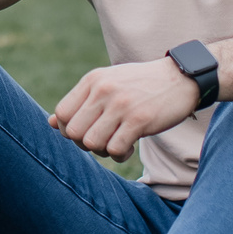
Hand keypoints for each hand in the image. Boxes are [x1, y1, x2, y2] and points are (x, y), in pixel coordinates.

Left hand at [49, 59, 200, 160]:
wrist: (181, 78)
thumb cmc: (141, 85)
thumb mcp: (108, 84)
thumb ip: (81, 102)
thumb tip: (51, 123)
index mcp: (92, 80)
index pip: (61, 114)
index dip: (69, 130)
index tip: (87, 131)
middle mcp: (103, 90)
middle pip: (73, 132)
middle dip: (84, 144)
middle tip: (102, 140)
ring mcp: (120, 105)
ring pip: (91, 143)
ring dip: (102, 151)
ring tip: (117, 144)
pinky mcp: (139, 120)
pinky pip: (114, 149)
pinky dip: (120, 155)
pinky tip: (130, 146)